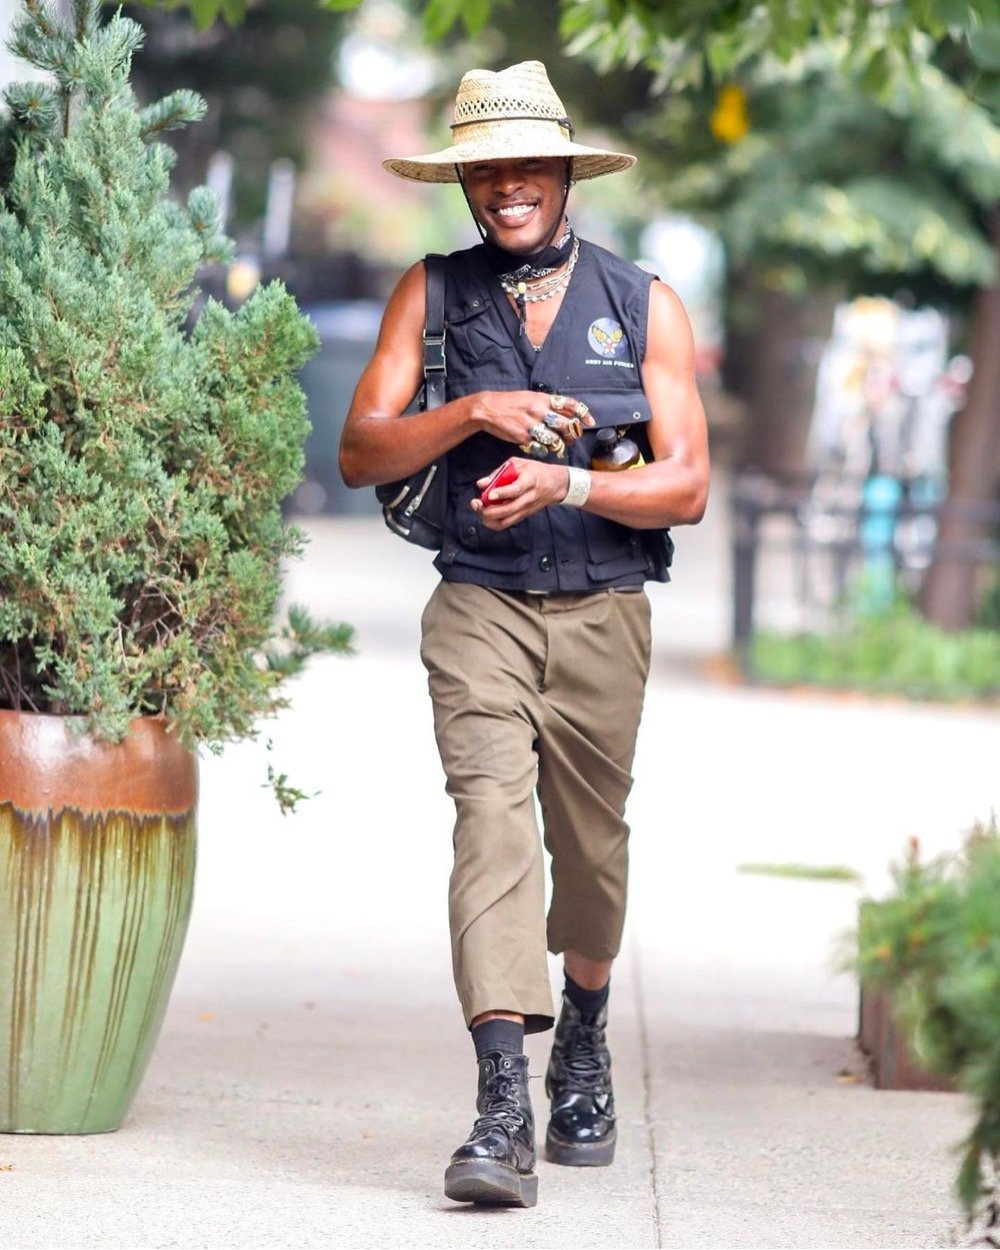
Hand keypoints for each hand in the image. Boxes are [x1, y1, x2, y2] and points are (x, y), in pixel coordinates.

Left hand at [469, 459, 569, 528]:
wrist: (555, 484)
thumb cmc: (535, 471)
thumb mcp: (518, 464)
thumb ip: (498, 473)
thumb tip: (481, 484)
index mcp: (529, 481)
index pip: (516, 490)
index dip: (502, 493)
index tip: (489, 494)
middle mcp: (528, 498)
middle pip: (508, 510)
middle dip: (489, 510)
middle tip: (477, 504)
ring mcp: (526, 509)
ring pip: (506, 521)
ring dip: (489, 519)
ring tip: (480, 510)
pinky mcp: (523, 516)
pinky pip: (506, 524)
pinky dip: (493, 522)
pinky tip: (486, 515)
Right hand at [472, 390, 594, 451]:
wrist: (488, 409)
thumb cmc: (510, 403)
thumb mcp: (530, 397)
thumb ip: (547, 404)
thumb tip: (565, 410)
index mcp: (543, 399)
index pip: (570, 404)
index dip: (583, 413)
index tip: (590, 422)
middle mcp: (539, 410)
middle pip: (566, 425)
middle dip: (573, 434)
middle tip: (572, 438)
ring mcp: (531, 424)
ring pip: (555, 439)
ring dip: (560, 446)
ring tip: (559, 447)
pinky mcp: (523, 437)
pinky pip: (540, 447)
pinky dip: (544, 450)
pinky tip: (543, 448)